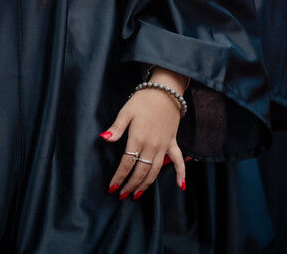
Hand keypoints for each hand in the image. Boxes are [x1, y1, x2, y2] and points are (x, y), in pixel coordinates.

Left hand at [100, 69, 185, 199]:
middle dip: (130, 185)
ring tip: (137, 195)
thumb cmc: (143, 100)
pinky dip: (182, 174)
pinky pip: (179, 161)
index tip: (112, 187)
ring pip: (155, 171)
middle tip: (121, 195)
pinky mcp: (173, 143)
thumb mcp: (126, 111)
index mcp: (138, 138)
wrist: (165, 91)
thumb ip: (116, 128)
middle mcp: (152, 145)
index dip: (119, 177)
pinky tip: (181, 186)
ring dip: (146, 184)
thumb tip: (104, 138)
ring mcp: (164, 146)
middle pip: (141, 171)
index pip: (127, 163)